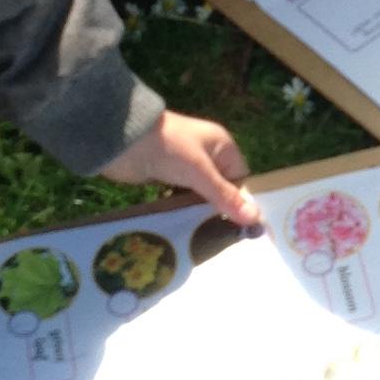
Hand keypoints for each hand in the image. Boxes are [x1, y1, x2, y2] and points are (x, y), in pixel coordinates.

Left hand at [103, 110, 258, 224]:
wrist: (122, 139)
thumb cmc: (168, 148)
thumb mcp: (200, 172)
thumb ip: (225, 196)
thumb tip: (257, 219)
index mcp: (221, 146)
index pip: (240, 178)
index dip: (239, 201)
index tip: (240, 228)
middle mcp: (206, 156)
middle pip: (220, 190)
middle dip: (218, 211)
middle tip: (222, 239)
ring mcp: (184, 167)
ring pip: (199, 196)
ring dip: (198, 213)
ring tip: (204, 239)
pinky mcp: (166, 178)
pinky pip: (181, 199)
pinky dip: (181, 211)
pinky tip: (184, 229)